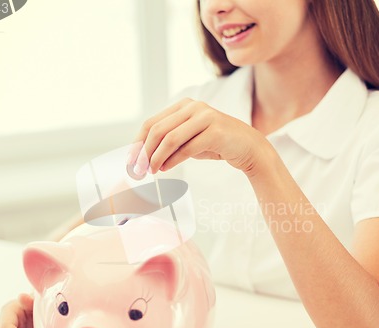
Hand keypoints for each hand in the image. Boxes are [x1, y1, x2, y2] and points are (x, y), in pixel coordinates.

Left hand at [129, 98, 268, 175]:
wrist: (247, 147)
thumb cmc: (215, 144)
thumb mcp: (189, 140)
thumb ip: (169, 142)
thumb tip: (143, 157)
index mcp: (184, 105)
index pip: (152, 123)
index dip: (138, 143)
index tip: (131, 160)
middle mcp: (194, 107)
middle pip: (158, 130)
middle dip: (145, 152)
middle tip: (139, 170)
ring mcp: (205, 117)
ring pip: (170, 138)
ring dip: (157, 157)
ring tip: (152, 170)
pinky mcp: (216, 131)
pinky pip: (187, 148)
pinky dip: (173, 160)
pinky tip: (166, 168)